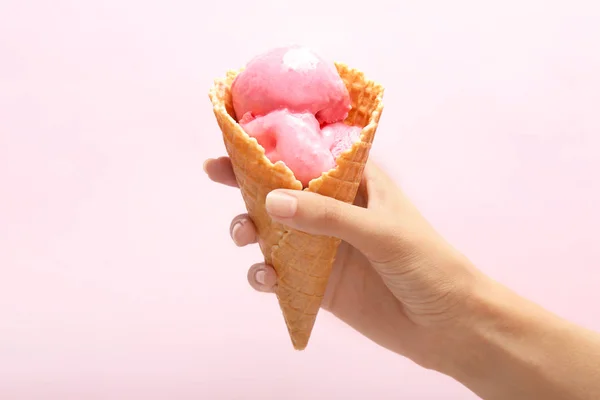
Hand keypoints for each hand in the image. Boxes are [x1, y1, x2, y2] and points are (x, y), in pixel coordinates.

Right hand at [204, 156, 484, 365]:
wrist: (445, 326)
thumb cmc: (428, 264)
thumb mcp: (381, 231)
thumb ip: (328, 216)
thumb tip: (272, 201)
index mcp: (357, 183)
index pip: (310, 152)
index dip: (273, 142)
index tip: (237, 135)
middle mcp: (334, 210)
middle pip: (281, 188)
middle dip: (246, 180)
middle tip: (215, 172)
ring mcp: (323, 247)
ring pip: (272, 230)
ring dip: (249, 227)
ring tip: (244, 234)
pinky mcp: (316, 282)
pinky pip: (279, 272)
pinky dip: (264, 274)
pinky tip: (267, 279)